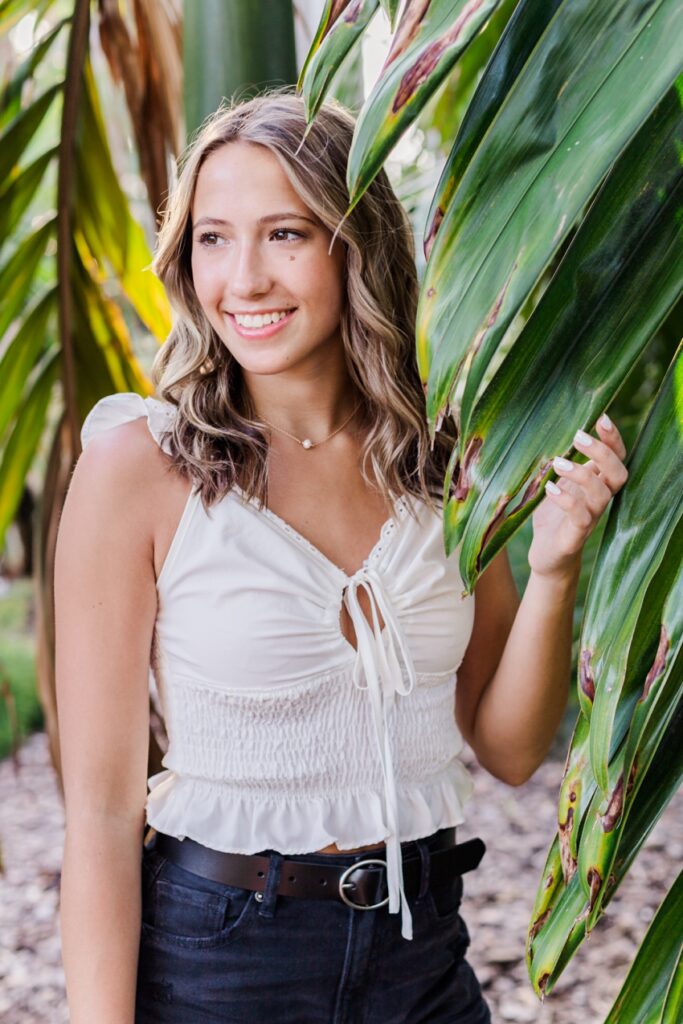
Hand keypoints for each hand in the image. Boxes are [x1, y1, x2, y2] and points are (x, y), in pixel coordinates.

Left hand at [528, 413, 628, 579]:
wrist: (546, 555)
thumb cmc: (553, 516)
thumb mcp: (556, 483)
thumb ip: (563, 463)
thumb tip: (553, 432)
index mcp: (597, 484)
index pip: (617, 458)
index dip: (614, 439)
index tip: (601, 418)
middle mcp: (599, 501)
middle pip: (618, 474)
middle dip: (602, 452)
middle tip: (579, 436)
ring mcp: (590, 519)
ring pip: (601, 495)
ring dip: (582, 474)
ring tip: (558, 462)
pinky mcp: (574, 537)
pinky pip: (580, 517)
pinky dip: (566, 500)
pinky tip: (549, 488)